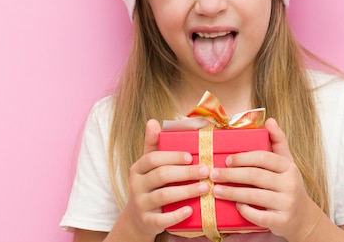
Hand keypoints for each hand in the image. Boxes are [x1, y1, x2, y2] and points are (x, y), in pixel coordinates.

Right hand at [121, 119, 211, 238]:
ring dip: (187, 191)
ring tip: (205, 188)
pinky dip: (177, 215)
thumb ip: (153, 145)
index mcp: (138, 168)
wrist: (138, 218)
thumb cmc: (150, 185)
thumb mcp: (149, 166)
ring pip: (163, 196)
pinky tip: (190, 210)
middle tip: (206, 170)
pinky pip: (162, 219)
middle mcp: (136, 185)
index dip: (173, 156)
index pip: (153, 158)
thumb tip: (153, 121)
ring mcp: (141, 204)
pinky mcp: (147, 221)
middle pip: (161, 175)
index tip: (191, 156)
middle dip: (186, 173)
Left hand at [209, 117, 321, 239]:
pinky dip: (245, 210)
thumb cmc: (288, 186)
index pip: (263, 158)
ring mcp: (287, 204)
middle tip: (213, 174)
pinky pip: (258, 216)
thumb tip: (270, 120)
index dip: (243, 158)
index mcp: (288, 167)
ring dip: (231, 193)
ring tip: (216, 190)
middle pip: (255, 176)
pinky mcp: (282, 221)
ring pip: (254, 196)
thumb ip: (278, 141)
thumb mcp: (287, 163)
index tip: (226, 160)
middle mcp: (290, 184)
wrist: (303, 217)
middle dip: (231, 175)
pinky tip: (235, 206)